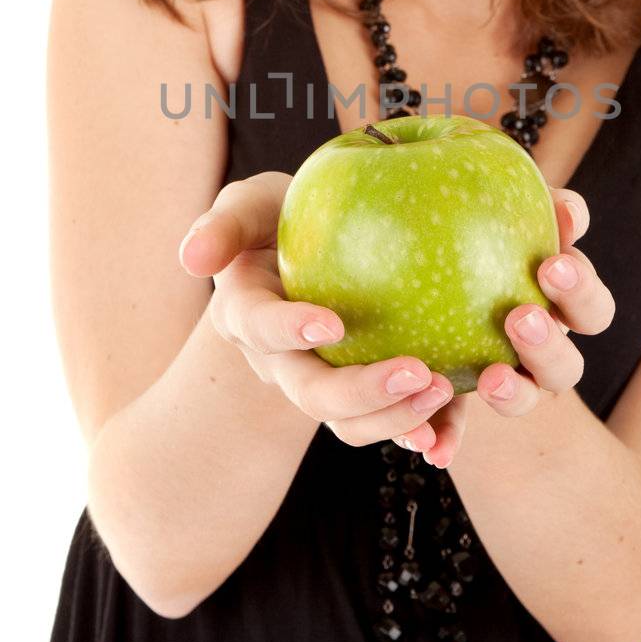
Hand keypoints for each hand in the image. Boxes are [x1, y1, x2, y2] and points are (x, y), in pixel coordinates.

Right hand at [178, 172, 456, 452]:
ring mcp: (325, 384)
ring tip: (441, 390)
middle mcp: (283, 361)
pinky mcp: (368, 395)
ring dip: (395, 418)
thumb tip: (192, 257)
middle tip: (416, 372)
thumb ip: (225, 223)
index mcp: (250, 315)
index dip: (291, 330)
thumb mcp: (250, 206)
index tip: (333, 322)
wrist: (306, 255)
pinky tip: (448, 435)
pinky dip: (422, 433)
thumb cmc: (279, 221)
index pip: (262, 328)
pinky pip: (393, 423)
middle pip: (313, 394)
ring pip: (351, 424)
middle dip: (361, 393)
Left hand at [408, 186, 615, 468]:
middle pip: (567, 366)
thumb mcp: (498, 208)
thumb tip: (570, 209)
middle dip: (549, 346)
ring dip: (513, 394)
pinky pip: (453, 427)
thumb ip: (535, 204)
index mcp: (560, 308)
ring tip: (491, 377)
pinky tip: (433, 449)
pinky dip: (447, 438)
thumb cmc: (472, 229)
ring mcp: (505, 381)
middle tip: (521, 318)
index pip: (591, 308)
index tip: (552, 265)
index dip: (581, 291)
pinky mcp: (455, 403)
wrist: (417, 272)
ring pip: (523, 400)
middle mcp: (542, 352)